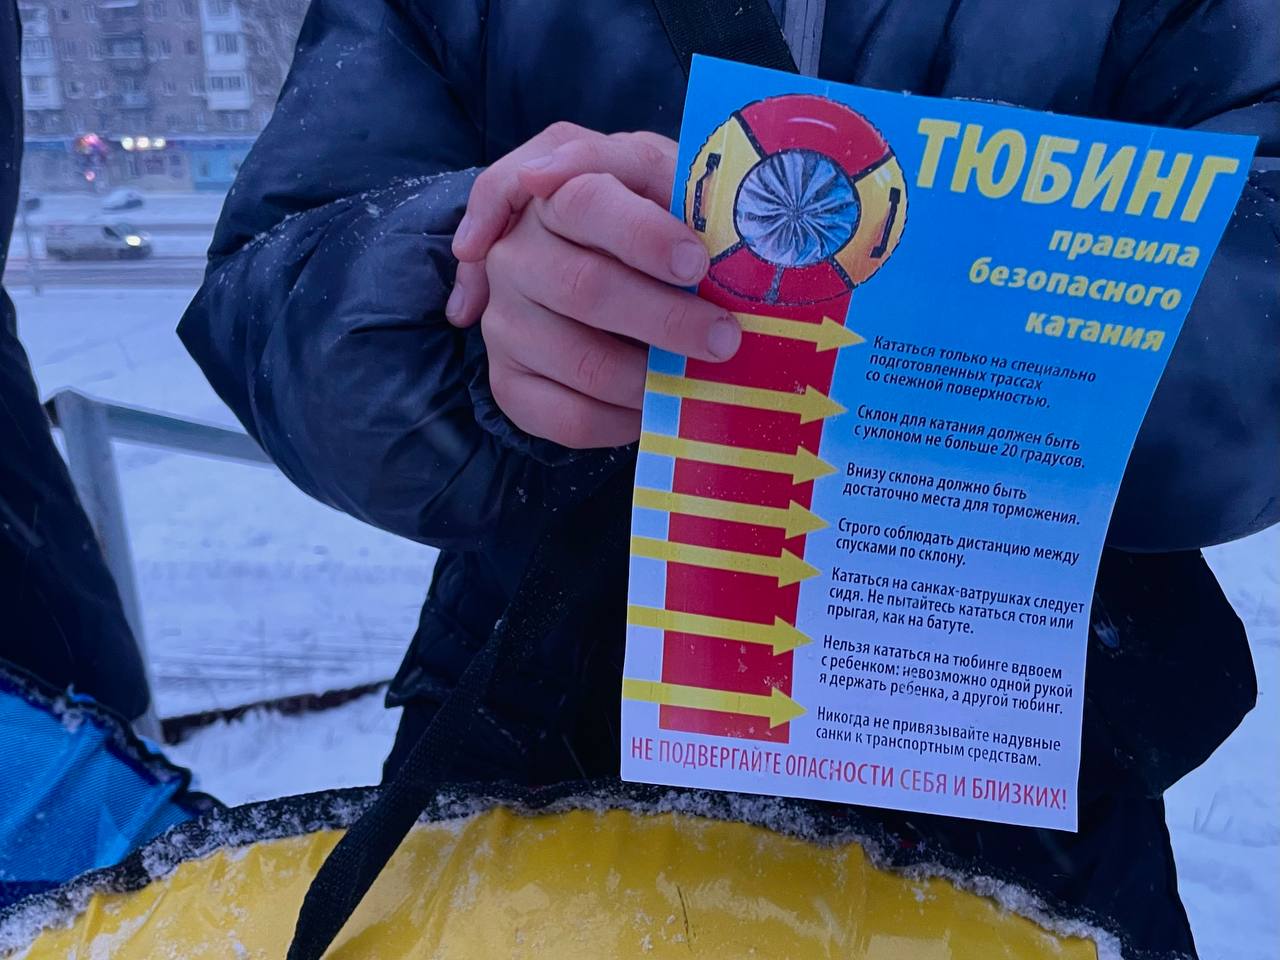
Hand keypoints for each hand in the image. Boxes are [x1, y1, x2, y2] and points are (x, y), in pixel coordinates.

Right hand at [466, 128, 740, 447]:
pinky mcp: (508, 382)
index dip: (643, 236)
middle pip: (585, 288)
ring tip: (697, 376)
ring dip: (652, 376)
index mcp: (553, 197)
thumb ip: (669, 181)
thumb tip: (690, 213)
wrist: (592, 272)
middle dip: (666, 318)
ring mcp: (504, 323)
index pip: (585, 203)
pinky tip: (655, 405)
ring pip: (582, 362)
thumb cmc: (643, 219)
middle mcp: (516, 258)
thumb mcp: (656, 180)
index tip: (696, 264)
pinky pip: (569, 418)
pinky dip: (624, 421)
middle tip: (723, 338)